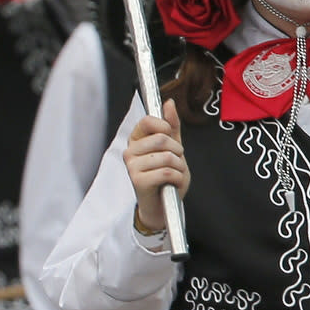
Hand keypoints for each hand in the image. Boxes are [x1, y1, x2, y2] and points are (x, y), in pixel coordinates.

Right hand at [125, 99, 189, 237]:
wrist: (163, 206)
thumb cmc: (166, 177)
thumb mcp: (173, 148)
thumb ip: (171, 126)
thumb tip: (168, 103)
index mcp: (136, 141)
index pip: (148, 121)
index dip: (165, 127)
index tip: (170, 138)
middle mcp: (130, 152)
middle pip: (161, 138)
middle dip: (177, 152)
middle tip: (175, 162)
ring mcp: (132, 167)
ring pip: (167, 156)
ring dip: (179, 167)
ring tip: (173, 175)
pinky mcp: (138, 181)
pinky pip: (167, 172)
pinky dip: (177, 178)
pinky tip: (172, 183)